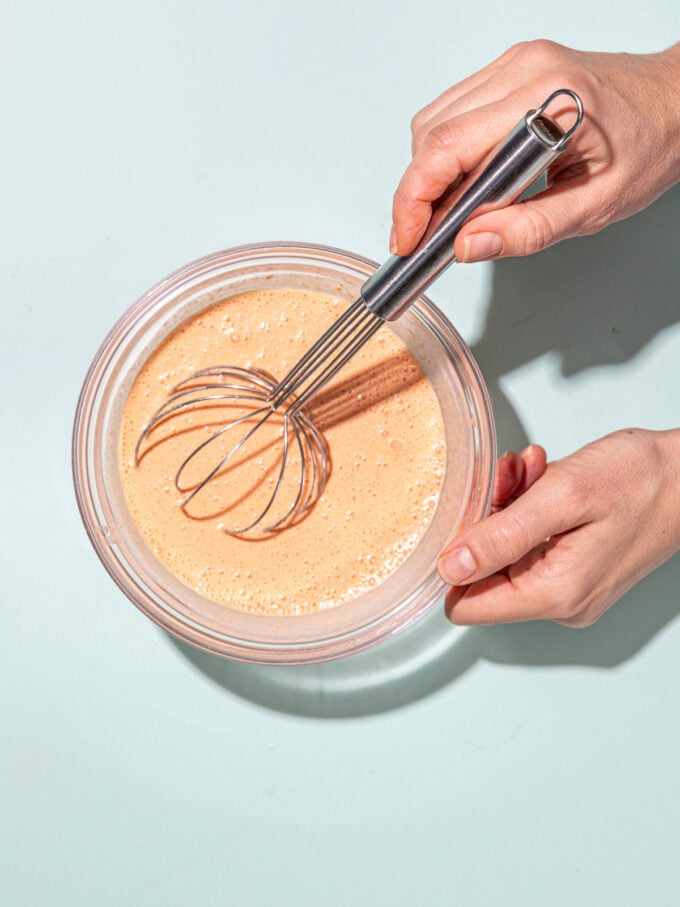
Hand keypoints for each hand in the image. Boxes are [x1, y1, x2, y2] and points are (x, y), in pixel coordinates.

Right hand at [391, 40, 679, 260]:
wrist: (674, 105)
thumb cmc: (647, 147)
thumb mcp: (595, 206)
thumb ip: (530, 230)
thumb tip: (469, 245)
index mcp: (544, 101)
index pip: (448, 147)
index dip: (414, 199)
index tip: (407, 239)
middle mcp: (522, 71)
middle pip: (431, 133)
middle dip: (417, 193)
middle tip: (427, 238)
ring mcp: (513, 65)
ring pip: (434, 122)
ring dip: (429, 174)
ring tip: (448, 214)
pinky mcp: (508, 72)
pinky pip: (452, 111)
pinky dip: (445, 154)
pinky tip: (465, 183)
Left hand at [438, 429, 679, 626]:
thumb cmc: (640, 480)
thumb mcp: (562, 496)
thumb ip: (502, 535)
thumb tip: (451, 567)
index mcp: (554, 593)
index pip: (466, 606)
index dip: (452, 561)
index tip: (465, 516)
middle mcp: (558, 601)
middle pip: (482, 572)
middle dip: (487, 518)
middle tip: (512, 476)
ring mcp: (565, 587)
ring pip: (502, 550)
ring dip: (507, 504)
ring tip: (534, 470)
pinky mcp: (571, 569)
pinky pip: (526, 542)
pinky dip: (525, 507)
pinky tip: (542, 478)